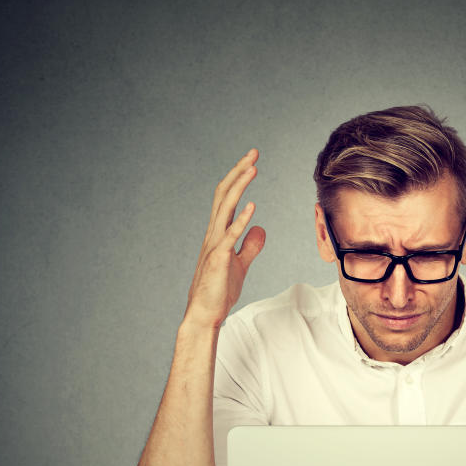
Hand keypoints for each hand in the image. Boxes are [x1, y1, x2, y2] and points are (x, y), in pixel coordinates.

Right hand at [183, 149, 265, 328]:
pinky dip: (240, 220)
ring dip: (239, 187)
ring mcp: (214, 245)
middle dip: (238, 172)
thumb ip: (250, 245)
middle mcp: (214, 234)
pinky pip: (230, 237)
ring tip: (252, 168)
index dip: (239, 178)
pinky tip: (252, 207)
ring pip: (225, 209)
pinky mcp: (219, 260)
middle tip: (253, 152)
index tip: (252, 161)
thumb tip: (260, 228)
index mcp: (219, 233)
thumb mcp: (240, 264)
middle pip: (225, 195)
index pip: (228, 198)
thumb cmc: (220, 290)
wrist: (205, 313)